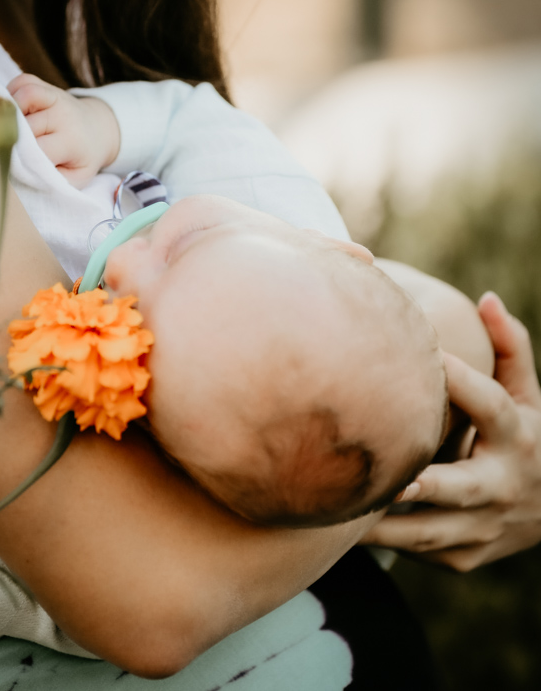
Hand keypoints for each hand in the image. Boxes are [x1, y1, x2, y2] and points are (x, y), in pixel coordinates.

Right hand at [8, 74, 119, 187]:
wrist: (97, 129)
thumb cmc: (81, 158)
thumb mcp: (75, 177)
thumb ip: (53, 180)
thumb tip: (23, 174)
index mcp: (71, 141)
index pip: (39, 150)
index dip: (22, 160)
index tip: (12, 167)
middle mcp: (63, 115)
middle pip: (26, 125)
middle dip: (13, 139)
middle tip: (6, 150)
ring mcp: (54, 96)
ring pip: (23, 96)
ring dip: (9, 113)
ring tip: (8, 128)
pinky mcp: (44, 86)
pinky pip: (21, 82)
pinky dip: (10, 94)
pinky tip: (12, 111)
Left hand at [362, 292, 540, 570]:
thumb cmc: (524, 434)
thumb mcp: (527, 393)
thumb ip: (509, 346)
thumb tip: (487, 298)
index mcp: (518, 435)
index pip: (490, 405)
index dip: (460, 380)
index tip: (426, 356)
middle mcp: (503, 484)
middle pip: (462, 486)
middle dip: (426, 484)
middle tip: (386, 478)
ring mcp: (485, 527)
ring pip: (430, 531)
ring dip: (384, 522)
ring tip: (334, 507)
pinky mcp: (464, 557)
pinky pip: (418, 549)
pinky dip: (383, 537)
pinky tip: (342, 524)